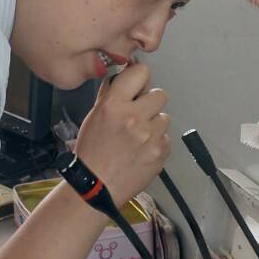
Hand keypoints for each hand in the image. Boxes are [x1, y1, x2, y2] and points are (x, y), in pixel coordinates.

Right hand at [74, 62, 170, 199]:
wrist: (96, 186)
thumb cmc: (92, 151)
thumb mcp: (94, 115)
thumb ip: (111, 93)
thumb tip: (126, 73)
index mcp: (114, 104)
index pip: (141, 72)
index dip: (140, 78)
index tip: (137, 85)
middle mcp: (134, 117)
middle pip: (160, 94)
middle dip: (150, 103)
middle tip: (139, 115)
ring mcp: (150, 136)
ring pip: (164, 118)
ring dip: (154, 125)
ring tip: (138, 138)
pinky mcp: (161, 152)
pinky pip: (166, 138)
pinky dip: (156, 143)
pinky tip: (142, 151)